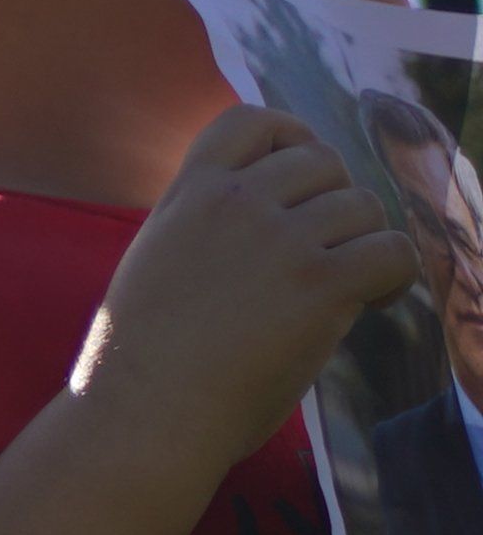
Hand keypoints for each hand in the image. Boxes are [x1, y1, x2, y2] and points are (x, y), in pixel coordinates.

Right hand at [72, 106, 416, 480]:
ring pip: (363, 207)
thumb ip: (202, 227)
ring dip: (362, 246)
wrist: (144, 414)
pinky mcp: (319, 283)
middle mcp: (235, 203)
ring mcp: (279, 240)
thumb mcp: (153, 263)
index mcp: (189, 195)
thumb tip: (266, 221)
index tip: (304, 178)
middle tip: (326, 253)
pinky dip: (394, 277)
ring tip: (344, 289)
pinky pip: (392, 252)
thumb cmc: (140, 362)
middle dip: (334, 203)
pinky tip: (372, 302)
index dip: (292, 138)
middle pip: (324, 163)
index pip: (252, 121)